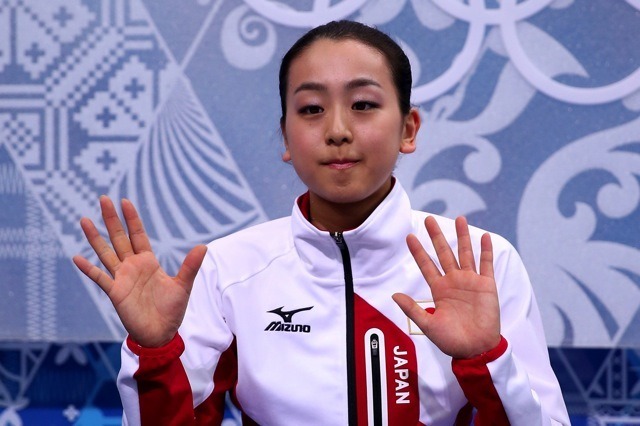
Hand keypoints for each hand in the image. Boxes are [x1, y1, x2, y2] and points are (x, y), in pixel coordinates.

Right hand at [73, 196, 206, 347]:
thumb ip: (190, 266)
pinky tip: (77, 257)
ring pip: (105, 253)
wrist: (161, 333)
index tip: (125, 201)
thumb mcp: (183, 286)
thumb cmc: (172, 310)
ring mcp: (121, 278)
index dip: (131, 219)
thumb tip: (203, 246)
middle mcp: (132, 266)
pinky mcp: (115, 292)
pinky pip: (99, 278)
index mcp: (148, 261)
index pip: (138, 235)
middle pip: (119, 238)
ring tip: (84, 220)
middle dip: (111, 219)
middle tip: (103, 198)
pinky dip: (88, 268)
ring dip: (95, 238)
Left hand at [392, 216, 499, 358]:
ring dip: (462, 236)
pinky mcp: (486, 286)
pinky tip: (484, 236)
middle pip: (444, 253)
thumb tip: (394, 296)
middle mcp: (454, 282)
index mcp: (439, 289)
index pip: (426, 265)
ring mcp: (471, 282)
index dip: (418, 251)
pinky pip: (486, 264)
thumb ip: (413, 309)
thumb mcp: (428, 325)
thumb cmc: (451, 341)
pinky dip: (486, 250)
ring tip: (459, 219)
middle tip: (429, 219)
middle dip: (437, 236)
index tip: (409, 237)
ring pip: (465, 253)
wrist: (476, 350)